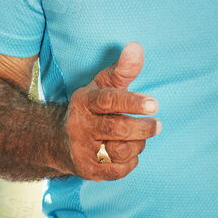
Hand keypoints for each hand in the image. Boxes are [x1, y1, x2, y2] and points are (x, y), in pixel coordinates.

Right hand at [63, 41, 160, 180]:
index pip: (109, 100)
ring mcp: (82, 150)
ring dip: (137, 144)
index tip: (154, 104)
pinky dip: (130, 160)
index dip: (132, 102)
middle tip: (158, 125)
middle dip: (143, 128)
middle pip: (118, 128)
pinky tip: (127, 152)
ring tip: (138, 137)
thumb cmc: (92, 108)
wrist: (59, 141)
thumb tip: (136, 46)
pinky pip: (120, 169)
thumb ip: (123, 69)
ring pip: (121, 150)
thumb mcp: (103, 85)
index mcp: (84, 101)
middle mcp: (79, 125)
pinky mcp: (88, 170)